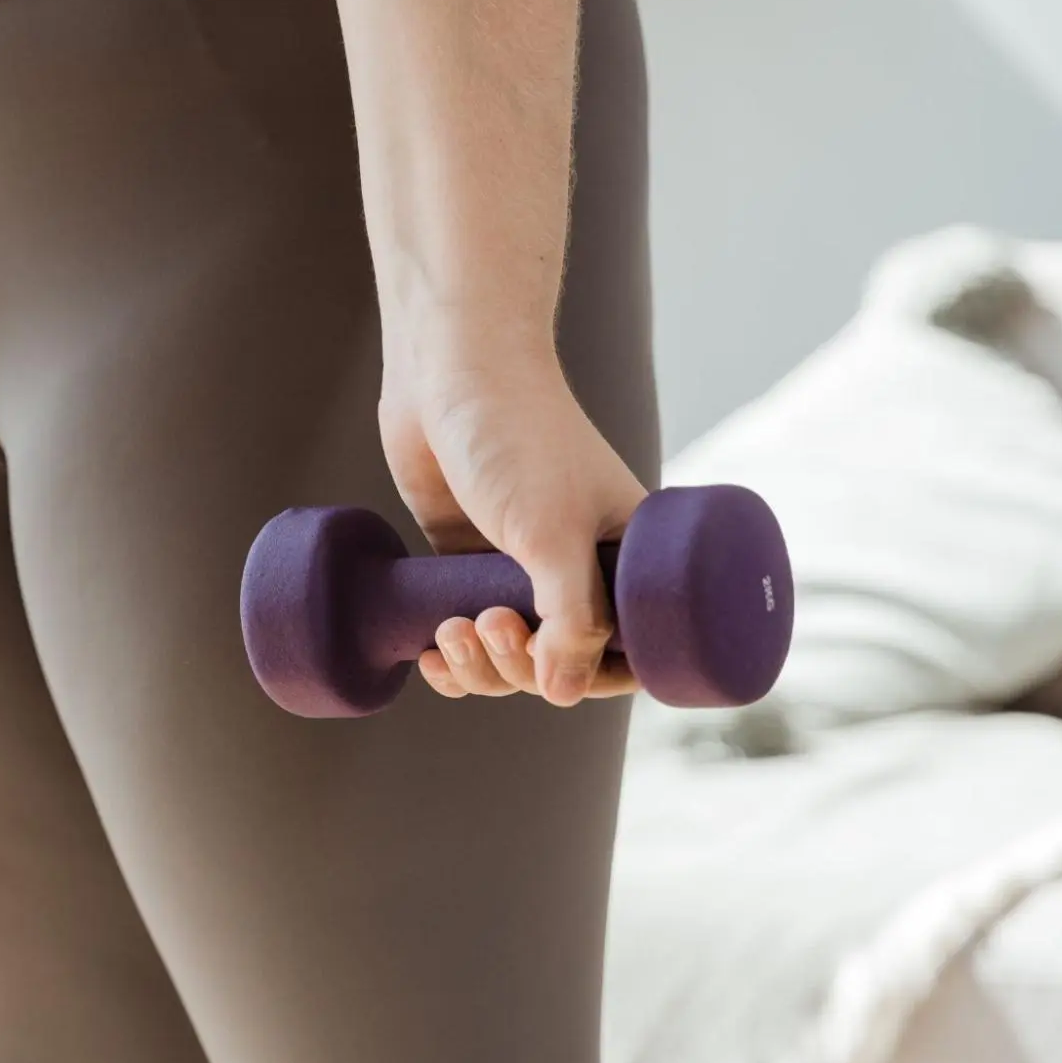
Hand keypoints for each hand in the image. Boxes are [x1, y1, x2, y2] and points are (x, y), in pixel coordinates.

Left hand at [381, 333, 645, 706]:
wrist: (451, 369)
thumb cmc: (517, 437)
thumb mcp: (553, 534)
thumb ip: (571, 618)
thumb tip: (564, 693)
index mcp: (628, 555)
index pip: (633, 648)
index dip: (598, 677)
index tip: (557, 674)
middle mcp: (581, 564)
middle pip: (563, 660)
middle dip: (522, 667)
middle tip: (489, 626)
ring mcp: (522, 563)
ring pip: (512, 653)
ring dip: (483, 665)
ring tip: (452, 635)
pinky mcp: (469, 557)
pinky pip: (471, 631)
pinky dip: (453, 656)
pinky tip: (428, 657)